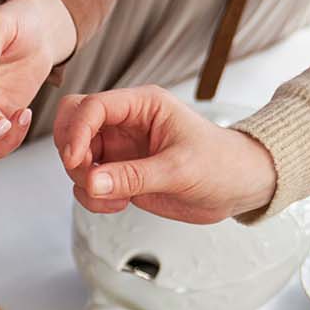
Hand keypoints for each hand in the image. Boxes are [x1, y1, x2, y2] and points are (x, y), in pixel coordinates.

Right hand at [54, 86, 278, 221]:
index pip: (92, 107)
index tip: (75, 161)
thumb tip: (91, 182)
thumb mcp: (179, 170)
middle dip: (72, 153)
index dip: (76, 132)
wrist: (237, 187)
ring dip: (84, 182)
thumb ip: (132, 176)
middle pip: (73, 124)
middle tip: (88, 177)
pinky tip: (121, 203)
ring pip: (75, 158)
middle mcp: (126, 124)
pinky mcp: (118, 173)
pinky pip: (87, 183)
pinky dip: (94, 198)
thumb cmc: (221, 165)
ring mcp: (119, 149)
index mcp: (143, 105)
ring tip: (115, 198)